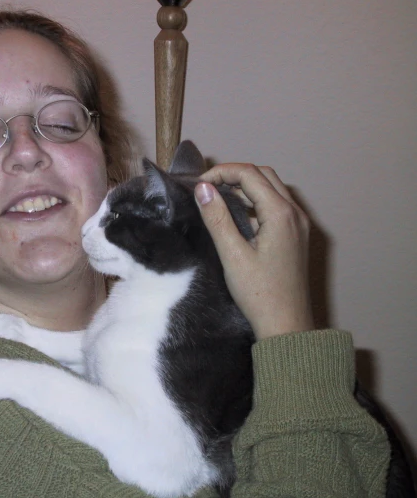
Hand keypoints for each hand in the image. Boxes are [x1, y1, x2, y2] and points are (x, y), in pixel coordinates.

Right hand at [195, 163, 313, 339]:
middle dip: (234, 174)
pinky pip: (276, 204)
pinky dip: (256, 200)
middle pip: (264, 175)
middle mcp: (295, 213)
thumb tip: (203, 189)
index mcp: (281, 214)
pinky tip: (237, 216)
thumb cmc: (259, 294)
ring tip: (218, 198)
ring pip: (272, 188)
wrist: (287, 325)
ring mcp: (299, 223)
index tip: (199, 185)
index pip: (250, 174)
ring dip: (246, 186)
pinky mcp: (296, 234)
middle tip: (208, 188)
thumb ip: (217, 218)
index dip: (221, 173)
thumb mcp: (232, 255)